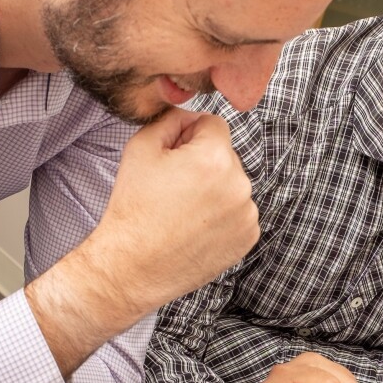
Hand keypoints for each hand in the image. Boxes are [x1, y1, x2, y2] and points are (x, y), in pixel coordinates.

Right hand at [26, 108, 259, 375]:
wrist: (134, 266)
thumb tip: (189, 116)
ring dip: (215, 190)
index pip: (214, 124)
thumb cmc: (133, 207)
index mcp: (215, 158)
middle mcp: (240, 184)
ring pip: (233, 185)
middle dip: (203, 163)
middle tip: (173, 188)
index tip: (172, 156)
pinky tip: (196, 227)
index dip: (189, 135)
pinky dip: (223, 216)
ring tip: (183, 211)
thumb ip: (170, 119)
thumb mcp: (141, 148)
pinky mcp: (248, 238)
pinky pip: (239, 212)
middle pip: (225, 156)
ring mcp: (247, 214)